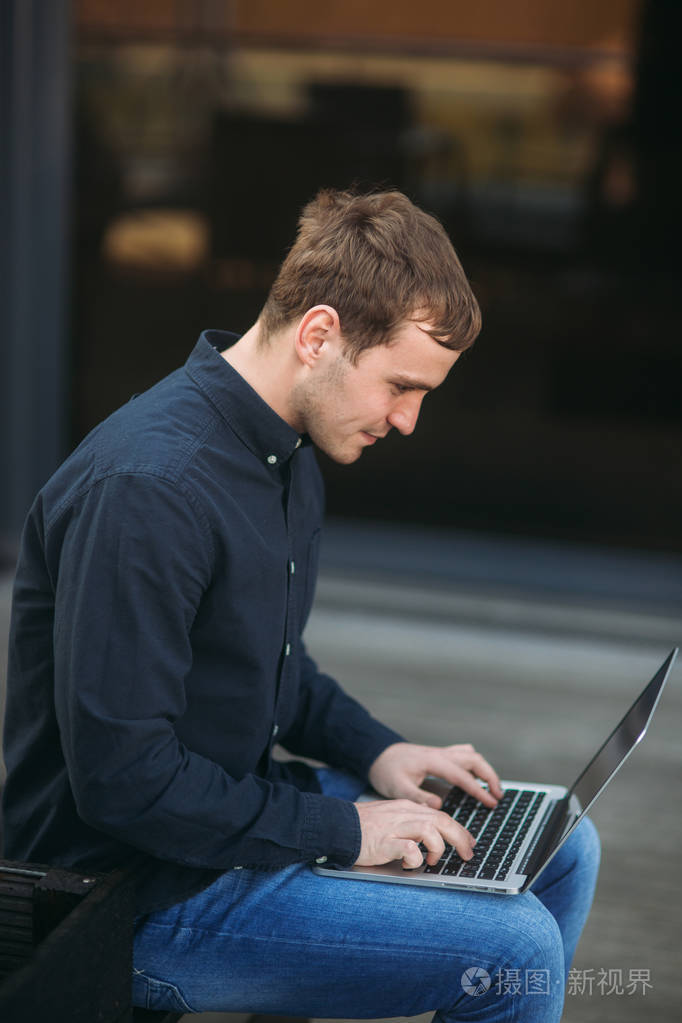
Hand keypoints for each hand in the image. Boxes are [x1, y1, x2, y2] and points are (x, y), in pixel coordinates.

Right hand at [354, 798, 475, 867]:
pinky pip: (408, 848)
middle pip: (441, 820)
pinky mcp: (384, 842)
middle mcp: (404, 814)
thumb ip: (410, 823)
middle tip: (467, 854)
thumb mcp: (392, 818)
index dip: (459, 830)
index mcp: (407, 808)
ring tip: (433, 859)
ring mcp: (394, 827)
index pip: (440, 815)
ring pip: (429, 830)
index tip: (469, 842)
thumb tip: (432, 837)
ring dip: (438, 848)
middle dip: (460, 838)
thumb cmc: (363, 826)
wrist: (337, 825)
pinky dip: (416, 858)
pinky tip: (412, 864)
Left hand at [368, 741, 502, 809]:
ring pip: (470, 755)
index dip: (478, 789)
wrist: (377, 753)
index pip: (461, 775)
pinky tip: (475, 775)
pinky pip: (462, 754)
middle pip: (473, 759)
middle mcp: (440, 753)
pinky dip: (474, 764)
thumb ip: (419, 796)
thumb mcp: (398, 787)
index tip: (491, 802)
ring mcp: (440, 752)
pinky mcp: (439, 754)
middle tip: (498, 795)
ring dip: (484, 769)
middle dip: (489, 776)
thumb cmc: (386, 770)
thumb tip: (439, 805)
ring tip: (493, 788)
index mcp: (432, 761)